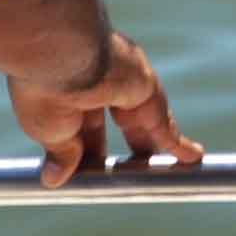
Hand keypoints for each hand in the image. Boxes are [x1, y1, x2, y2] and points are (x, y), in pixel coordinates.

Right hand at [8, 33, 203, 187]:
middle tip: (126, 180)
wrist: (61, 56)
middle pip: (118, 126)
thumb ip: (61, 154)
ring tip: (160, 177)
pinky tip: (190, 160)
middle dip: (122, 152)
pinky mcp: (147, 90)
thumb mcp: (48, 131)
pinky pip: (165, 123)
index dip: (85, 154)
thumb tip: (54, 179)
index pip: (82, 129)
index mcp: (67, 93)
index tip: (85, 176)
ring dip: (151, 149)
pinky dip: (177, 143)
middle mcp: (97, 85)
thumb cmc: (45, 91)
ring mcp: (124, 86)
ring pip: (144, 124)